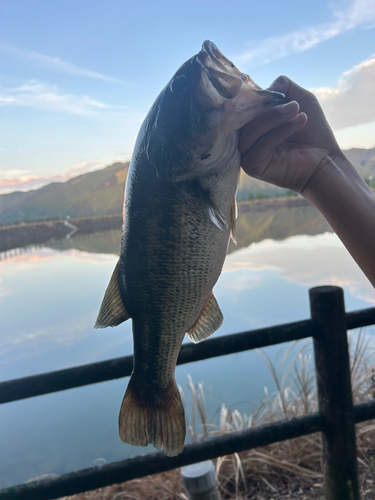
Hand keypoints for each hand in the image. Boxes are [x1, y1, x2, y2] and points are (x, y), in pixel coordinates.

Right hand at [240, 76, 341, 193]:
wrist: (325, 160)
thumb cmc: (313, 132)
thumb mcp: (301, 99)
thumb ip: (283, 86)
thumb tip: (264, 88)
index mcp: (254, 124)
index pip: (245, 107)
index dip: (258, 97)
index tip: (277, 92)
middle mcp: (247, 139)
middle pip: (245, 118)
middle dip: (269, 108)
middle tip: (294, 104)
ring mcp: (247, 153)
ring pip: (251, 130)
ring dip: (275, 117)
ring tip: (297, 111)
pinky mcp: (252, 165)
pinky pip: (259, 145)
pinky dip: (279, 132)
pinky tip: (298, 123)